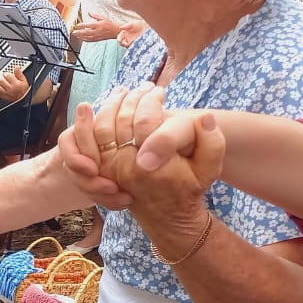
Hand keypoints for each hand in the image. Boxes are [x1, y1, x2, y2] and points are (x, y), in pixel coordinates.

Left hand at [0, 66, 29, 103]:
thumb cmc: (23, 90)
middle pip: (0, 81)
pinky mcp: (2, 96)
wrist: (22, 99)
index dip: (5, 73)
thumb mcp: (23, 80)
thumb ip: (19, 73)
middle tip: (0, 75)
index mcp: (15, 84)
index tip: (5, 73)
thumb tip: (16, 68)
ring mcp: (5, 93)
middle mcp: (10, 89)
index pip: (7, 76)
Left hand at [71, 13, 120, 42]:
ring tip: (75, 35)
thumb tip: (89, 12)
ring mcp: (97, 36)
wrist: (115, 31)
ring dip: (81, 36)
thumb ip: (95, 16)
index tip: (77, 25)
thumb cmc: (109, 24)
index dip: (82, 26)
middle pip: (87, 32)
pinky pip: (90, 40)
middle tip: (74, 32)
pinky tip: (81, 38)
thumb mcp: (103, 18)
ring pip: (87, 37)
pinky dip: (85, 40)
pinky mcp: (98, 39)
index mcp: (99, 25)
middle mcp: (98, 31)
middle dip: (79, 32)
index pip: (89, 25)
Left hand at [73, 82, 222, 230]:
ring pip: (102, 127)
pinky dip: (95, 120)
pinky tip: (110, 106)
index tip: (159, 91)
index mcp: (152, 165)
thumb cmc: (188, 188)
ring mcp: (111, 168)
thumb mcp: (208, 168)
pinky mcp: (102, 168)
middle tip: (144, 87)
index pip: (145, 120)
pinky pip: (91, 140)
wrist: (167, 215)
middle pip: (120, 119)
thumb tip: (205, 118)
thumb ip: (212, 143)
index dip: (151, 100)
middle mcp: (127, 166)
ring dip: (112, 104)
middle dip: (132, 98)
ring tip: (126, 91)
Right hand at [117, 19, 147, 46]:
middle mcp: (126, 38)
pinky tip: (133, 44)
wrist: (146, 27)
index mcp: (124, 33)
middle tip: (123, 43)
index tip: (119, 40)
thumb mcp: (132, 24)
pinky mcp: (135, 44)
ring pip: (126, 46)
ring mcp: (131, 41)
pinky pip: (132, 47)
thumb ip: (126, 26)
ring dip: (126, 45)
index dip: (118, 38)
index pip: (119, 37)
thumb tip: (120, 27)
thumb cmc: (138, 24)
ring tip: (128, 44)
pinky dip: (131, 46)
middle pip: (121, 43)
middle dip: (121, 43)